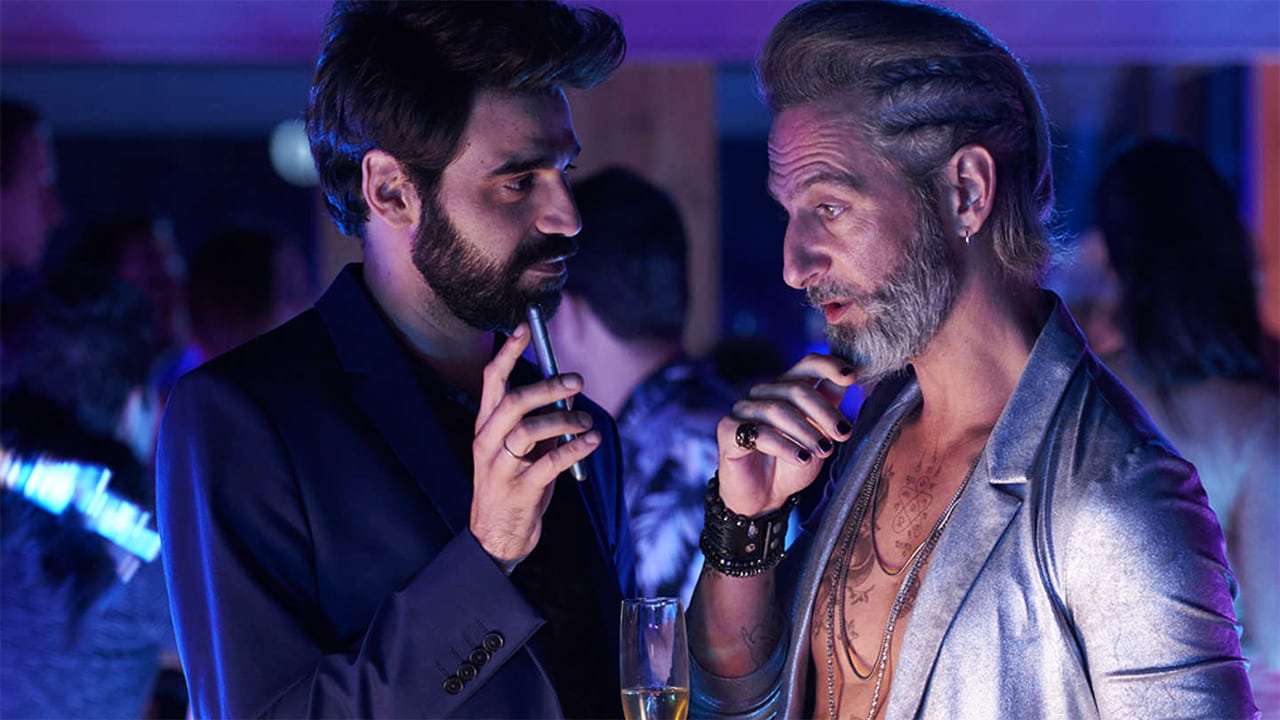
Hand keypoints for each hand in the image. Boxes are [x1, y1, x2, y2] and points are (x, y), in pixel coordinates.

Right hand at [471, 323, 600, 571]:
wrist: (496, 540)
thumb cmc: (514, 488)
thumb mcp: (523, 451)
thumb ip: (539, 422)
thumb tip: (567, 393)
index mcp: (485, 428)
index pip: (492, 381)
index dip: (508, 353)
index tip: (525, 329)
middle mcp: (487, 443)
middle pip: (512, 401)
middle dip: (548, 386)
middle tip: (577, 381)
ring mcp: (499, 468)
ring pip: (528, 430)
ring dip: (564, 420)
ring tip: (588, 421)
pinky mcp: (518, 491)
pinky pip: (548, 463)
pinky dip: (574, 449)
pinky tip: (592, 441)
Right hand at [715, 353, 855, 516]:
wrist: (764, 498)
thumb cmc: (791, 464)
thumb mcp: (819, 434)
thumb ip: (829, 405)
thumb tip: (850, 376)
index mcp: (786, 388)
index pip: (807, 363)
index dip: (829, 365)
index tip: (852, 377)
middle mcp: (763, 394)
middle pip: (796, 389)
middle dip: (824, 412)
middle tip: (843, 434)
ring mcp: (743, 410)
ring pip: (778, 410)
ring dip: (806, 432)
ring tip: (824, 451)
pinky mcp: (728, 431)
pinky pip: (759, 433)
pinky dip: (785, 447)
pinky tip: (801, 459)